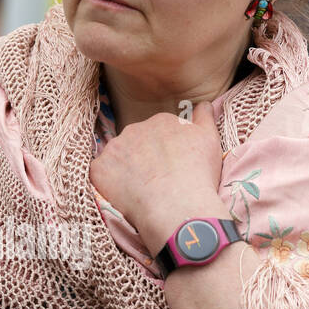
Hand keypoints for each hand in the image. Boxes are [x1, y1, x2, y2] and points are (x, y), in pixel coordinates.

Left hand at [89, 102, 226, 253]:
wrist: (176, 205)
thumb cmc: (198, 175)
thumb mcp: (210, 140)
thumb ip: (204, 118)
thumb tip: (203, 104)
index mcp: (161, 121)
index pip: (158, 133)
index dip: (163, 152)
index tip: (169, 168)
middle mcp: (134, 128)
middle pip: (135, 143)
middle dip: (142, 159)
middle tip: (154, 182)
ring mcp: (114, 148)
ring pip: (116, 158)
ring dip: (124, 170)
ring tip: (140, 192)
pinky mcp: (99, 169)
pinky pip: (100, 175)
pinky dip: (108, 184)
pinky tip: (124, 197)